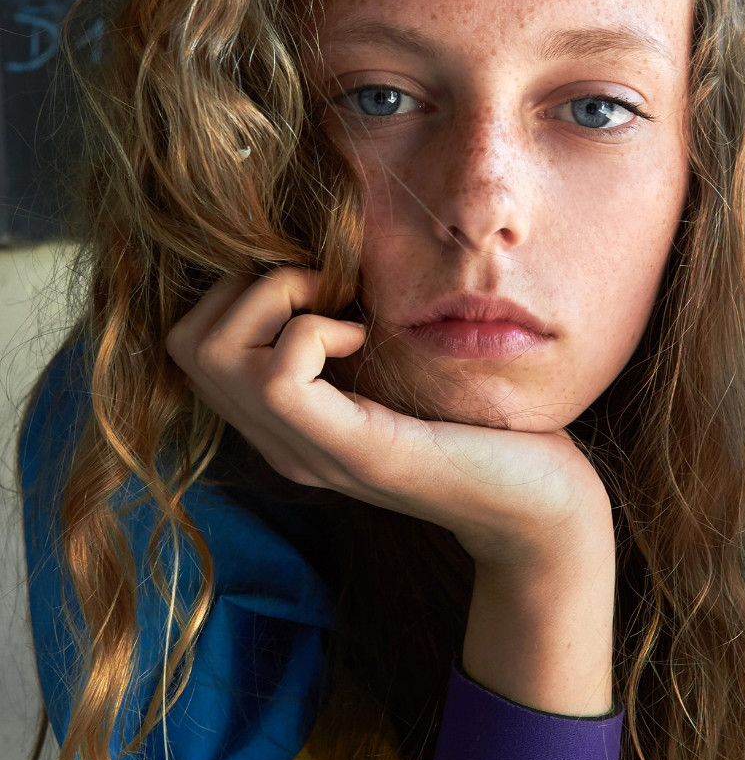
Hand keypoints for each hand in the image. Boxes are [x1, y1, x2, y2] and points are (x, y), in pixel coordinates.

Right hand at [166, 268, 615, 713]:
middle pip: (187, 343)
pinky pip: (279, 377)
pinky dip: (315, 330)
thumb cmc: (484, 425)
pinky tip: (364, 340)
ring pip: (212, 352)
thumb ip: (349, 331)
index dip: (241, 293)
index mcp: (287, 425)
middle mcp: (284, 444)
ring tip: (343, 313)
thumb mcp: (399, 366)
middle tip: (327, 294)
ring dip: (277, 301)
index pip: (190, 345)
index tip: (320, 290)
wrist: (542, 505)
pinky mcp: (355, 451)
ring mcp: (311, 452)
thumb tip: (323, 253)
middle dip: (248, 288)